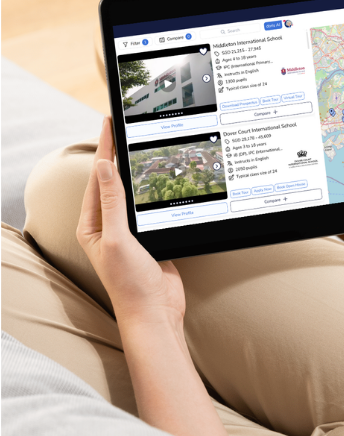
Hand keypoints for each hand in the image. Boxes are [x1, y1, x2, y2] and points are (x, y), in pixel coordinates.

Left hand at [77, 117, 185, 327]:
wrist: (155, 311)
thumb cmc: (129, 282)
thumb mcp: (117, 238)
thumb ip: (112, 202)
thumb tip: (103, 167)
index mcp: (92, 226)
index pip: (97, 179)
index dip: (104, 149)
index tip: (109, 124)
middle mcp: (107, 227)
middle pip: (112, 182)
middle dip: (116, 155)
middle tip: (122, 126)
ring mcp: (128, 232)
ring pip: (132, 193)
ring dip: (136, 172)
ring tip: (139, 144)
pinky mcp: (149, 237)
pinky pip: (149, 207)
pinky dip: (153, 191)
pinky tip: (159, 178)